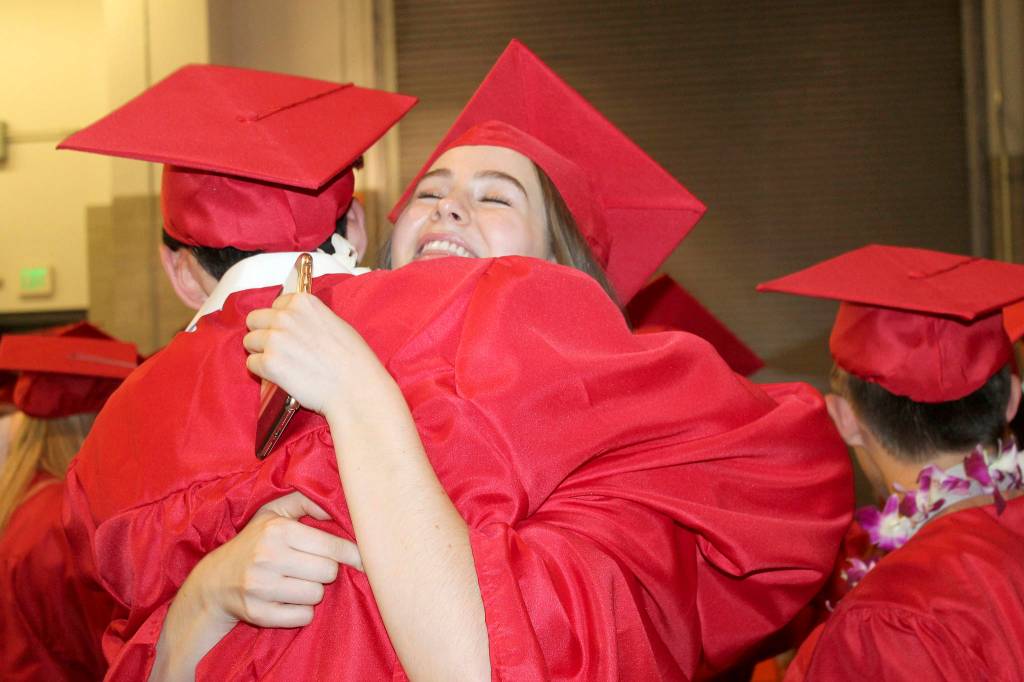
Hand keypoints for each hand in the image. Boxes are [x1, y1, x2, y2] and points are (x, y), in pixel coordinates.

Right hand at [185, 491, 360, 628]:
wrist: (214, 582)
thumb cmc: (255, 542)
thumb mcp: (274, 513)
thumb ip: (306, 501)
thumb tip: (338, 506)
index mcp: (278, 530)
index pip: (332, 547)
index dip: (351, 553)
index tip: (360, 557)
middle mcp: (268, 557)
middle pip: (329, 572)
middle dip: (326, 570)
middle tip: (312, 567)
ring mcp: (261, 588)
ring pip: (317, 595)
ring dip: (313, 591)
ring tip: (297, 582)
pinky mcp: (258, 614)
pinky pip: (303, 617)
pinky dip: (302, 611)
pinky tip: (289, 600)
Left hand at [244, 292, 391, 416]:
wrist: (355, 388)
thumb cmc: (353, 360)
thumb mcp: (335, 323)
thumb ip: (309, 318)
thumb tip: (295, 322)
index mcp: (303, 302)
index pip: (275, 304)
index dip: (280, 321)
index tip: (288, 332)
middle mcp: (285, 316)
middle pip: (254, 320)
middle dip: (263, 333)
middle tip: (278, 349)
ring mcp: (275, 339)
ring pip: (249, 342)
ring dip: (261, 353)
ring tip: (280, 365)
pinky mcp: (269, 363)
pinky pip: (251, 364)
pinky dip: (262, 372)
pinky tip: (279, 377)